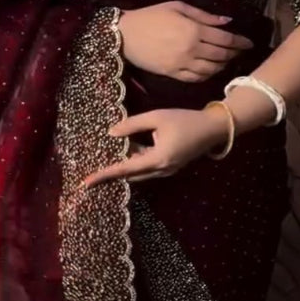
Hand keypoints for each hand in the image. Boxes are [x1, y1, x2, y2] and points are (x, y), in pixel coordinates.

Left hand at [82, 107, 229, 187]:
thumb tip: (111, 133)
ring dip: (126, 163)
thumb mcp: (156, 117)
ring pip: (139, 172)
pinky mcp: (170, 167)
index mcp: (157, 159)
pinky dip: (136, 161)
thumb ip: (132, 125)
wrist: (213, 128)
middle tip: (93, 170)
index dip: (104, 175)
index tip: (86, 183)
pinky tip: (130, 148)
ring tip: (113, 152)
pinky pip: (147, 168)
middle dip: (113, 171)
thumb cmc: (185, 120)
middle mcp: (161, 170)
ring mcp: (167, 171)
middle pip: (130, 174)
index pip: (124, 169)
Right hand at [119, 0, 253, 81]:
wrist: (124, 36)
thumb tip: (227, 21)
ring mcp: (182, 65)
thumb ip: (204, 16)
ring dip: (223, 65)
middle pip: (221, 55)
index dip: (240, 42)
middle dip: (234, 54)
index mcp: (193, 30)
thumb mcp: (177, 7)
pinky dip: (208, 75)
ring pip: (211, 69)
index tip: (249, 43)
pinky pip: (197, 78)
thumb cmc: (150, 16)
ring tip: (228, 60)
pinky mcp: (173, 74)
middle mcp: (191, 50)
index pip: (225, 39)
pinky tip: (212, 70)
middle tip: (241, 51)